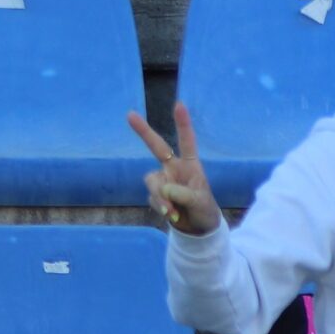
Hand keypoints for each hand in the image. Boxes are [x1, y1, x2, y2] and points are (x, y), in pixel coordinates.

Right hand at [128, 103, 221, 234]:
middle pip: (157, 147)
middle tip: (130, 114)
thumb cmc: (204, 210)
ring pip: (152, 182)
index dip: (183, 124)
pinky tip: (172, 215)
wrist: (197, 229)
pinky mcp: (156, 194)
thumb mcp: (200, 202)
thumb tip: (164, 188)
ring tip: (173, 210)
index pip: (187, 141)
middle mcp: (174, 168)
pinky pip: (153, 198)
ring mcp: (163, 180)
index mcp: (190, 165)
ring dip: (160, 197)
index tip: (179, 104)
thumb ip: (184, 194)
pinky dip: (161, 207)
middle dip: (143, 132)